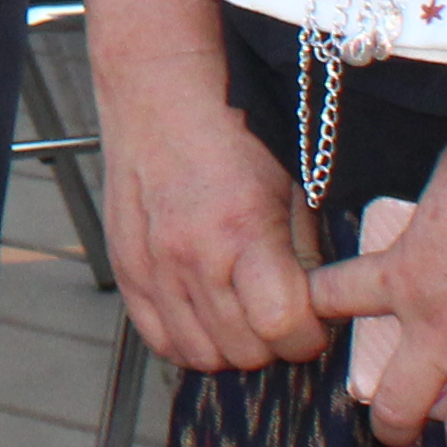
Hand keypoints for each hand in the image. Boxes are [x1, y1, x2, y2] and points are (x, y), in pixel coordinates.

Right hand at [90, 61, 325, 372]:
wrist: (157, 92)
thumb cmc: (231, 130)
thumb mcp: (291, 184)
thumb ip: (306, 253)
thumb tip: (320, 307)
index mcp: (243, 231)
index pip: (282, 328)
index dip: (308, 335)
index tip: (313, 321)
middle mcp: (192, 256)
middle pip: (243, 351)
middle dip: (272, 342)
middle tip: (280, 312)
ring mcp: (152, 266)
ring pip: (202, 354)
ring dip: (231, 345)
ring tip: (243, 312)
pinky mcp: (126, 268)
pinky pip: (160, 338)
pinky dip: (189, 338)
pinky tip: (206, 312)